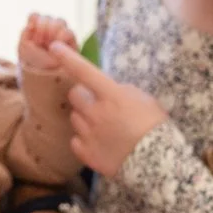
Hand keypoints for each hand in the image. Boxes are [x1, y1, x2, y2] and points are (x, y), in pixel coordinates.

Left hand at [18, 14, 76, 72]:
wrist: (45, 75)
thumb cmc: (33, 60)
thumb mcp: (23, 47)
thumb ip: (25, 32)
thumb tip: (33, 22)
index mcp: (36, 27)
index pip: (35, 16)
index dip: (34, 22)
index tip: (31, 33)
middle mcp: (49, 27)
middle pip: (47, 17)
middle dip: (42, 29)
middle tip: (39, 43)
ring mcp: (61, 32)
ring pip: (59, 21)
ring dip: (51, 32)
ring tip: (48, 45)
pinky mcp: (71, 40)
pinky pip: (68, 32)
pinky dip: (60, 38)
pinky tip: (56, 47)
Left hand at [49, 42, 168, 176]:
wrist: (158, 165)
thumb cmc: (156, 129)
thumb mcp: (145, 101)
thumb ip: (122, 92)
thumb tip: (109, 90)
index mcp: (112, 96)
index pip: (84, 71)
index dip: (67, 57)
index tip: (54, 46)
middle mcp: (95, 113)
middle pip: (74, 95)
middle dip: (82, 96)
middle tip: (97, 103)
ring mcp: (88, 133)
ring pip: (75, 117)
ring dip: (84, 118)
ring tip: (104, 127)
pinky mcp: (85, 152)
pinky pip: (76, 140)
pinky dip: (84, 140)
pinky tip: (100, 143)